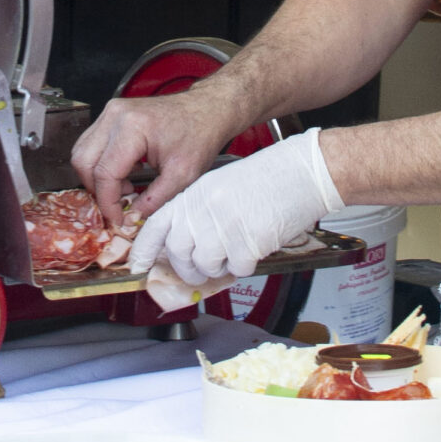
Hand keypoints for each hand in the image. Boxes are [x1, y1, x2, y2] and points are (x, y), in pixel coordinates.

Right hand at [73, 88, 237, 225]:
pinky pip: (91, 143)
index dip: (108, 202)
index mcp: (132, 128)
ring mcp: (111, 112)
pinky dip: (101, 163)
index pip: (104, 173)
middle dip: (98, 190)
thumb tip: (131, 217)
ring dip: (97, 177)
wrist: (207, 109)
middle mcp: (115, 116)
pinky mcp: (112, 114)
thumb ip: (154, 200)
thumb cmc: (199, 135)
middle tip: (120, 204)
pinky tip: (125, 172)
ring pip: (82, 152)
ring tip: (125, 187)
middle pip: (84, 162)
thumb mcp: (182, 176)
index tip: (119, 218)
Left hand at [129, 129, 343, 286]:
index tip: (138, 266)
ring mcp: (224, 226)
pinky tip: (254, 246)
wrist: (302, 172)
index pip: (157, 225)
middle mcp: (204, 209)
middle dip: (188, 267)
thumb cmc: (268, 178)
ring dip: (218, 267)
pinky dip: (245, 264)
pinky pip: (236, 269)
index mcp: (195, 193)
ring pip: (205, 266)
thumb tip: (180, 246)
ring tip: (235, 251)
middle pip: (178, 253)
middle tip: (202, 267)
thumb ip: (197, 212)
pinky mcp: (248, 243)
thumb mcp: (220, 187)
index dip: (144, 250)